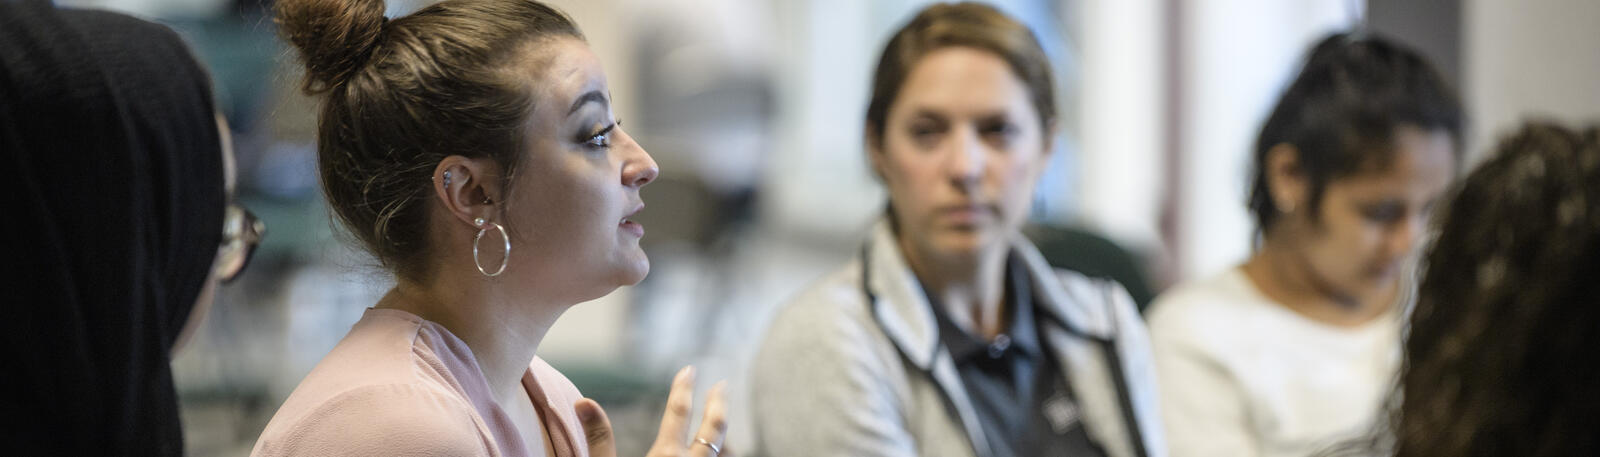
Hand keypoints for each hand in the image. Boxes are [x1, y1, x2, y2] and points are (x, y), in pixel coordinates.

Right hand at [576, 366, 729, 456]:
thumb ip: (599, 438)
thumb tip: (583, 401)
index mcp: (666, 456)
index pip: (679, 413)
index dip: (684, 388)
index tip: (689, 370)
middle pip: (714, 429)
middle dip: (719, 404)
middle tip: (722, 385)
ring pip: (720, 451)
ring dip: (720, 433)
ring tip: (718, 421)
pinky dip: (716, 454)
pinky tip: (713, 451)